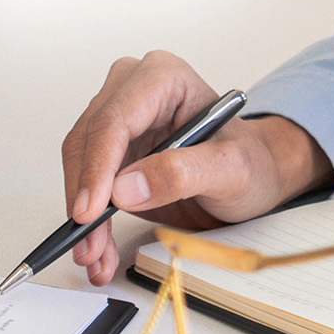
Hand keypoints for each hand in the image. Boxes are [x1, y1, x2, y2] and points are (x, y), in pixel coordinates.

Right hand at [62, 51, 333, 284]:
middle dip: (85, 199)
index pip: (114, 120)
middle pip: (88, 143)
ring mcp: (118, 121)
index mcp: (163, 78)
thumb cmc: (250, 163)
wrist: (253, 177)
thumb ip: (182, 173)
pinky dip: (90, 220)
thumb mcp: (232, 170)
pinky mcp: (110, 151)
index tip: (90, 211)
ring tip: (95, 255)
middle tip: (89, 245)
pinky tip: (98, 248)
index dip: (97, 168)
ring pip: (80, 167)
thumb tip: (125, 188)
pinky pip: (86, 184)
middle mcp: (132, 92)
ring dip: (82, 215)